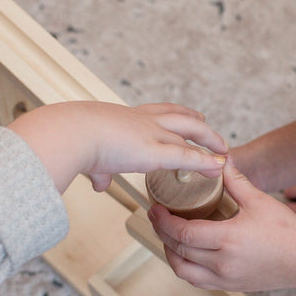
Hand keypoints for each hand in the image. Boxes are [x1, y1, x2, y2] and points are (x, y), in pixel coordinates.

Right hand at [9, 101, 226, 192]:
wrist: (72, 133)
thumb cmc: (73, 140)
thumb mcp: (90, 155)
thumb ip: (99, 171)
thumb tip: (99, 183)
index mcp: (127, 117)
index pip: (157, 112)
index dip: (173, 114)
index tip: (186, 116)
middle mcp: (144, 121)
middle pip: (180, 116)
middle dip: (198, 122)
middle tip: (210, 126)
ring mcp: (153, 133)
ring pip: (191, 131)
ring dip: (209, 140)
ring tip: (223, 151)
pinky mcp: (157, 151)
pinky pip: (188, 156)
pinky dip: (205, 162)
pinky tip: (218, 167)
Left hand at [148, 159, 295, 291]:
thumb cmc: (287, 232)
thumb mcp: (259, 200)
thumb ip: (236, 180)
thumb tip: (220, 161)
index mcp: (227, 240)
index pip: (182, 232)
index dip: (163, 220)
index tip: (156, 208)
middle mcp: (222, 263)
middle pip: (177, 250)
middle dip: (161, 232)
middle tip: (157, 216)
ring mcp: (224, 278)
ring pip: (183, 270)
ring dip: (170, 253)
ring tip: (168, 235)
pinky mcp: (229, 286)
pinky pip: (197, 280)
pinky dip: (185, 267)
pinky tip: (186, 253)